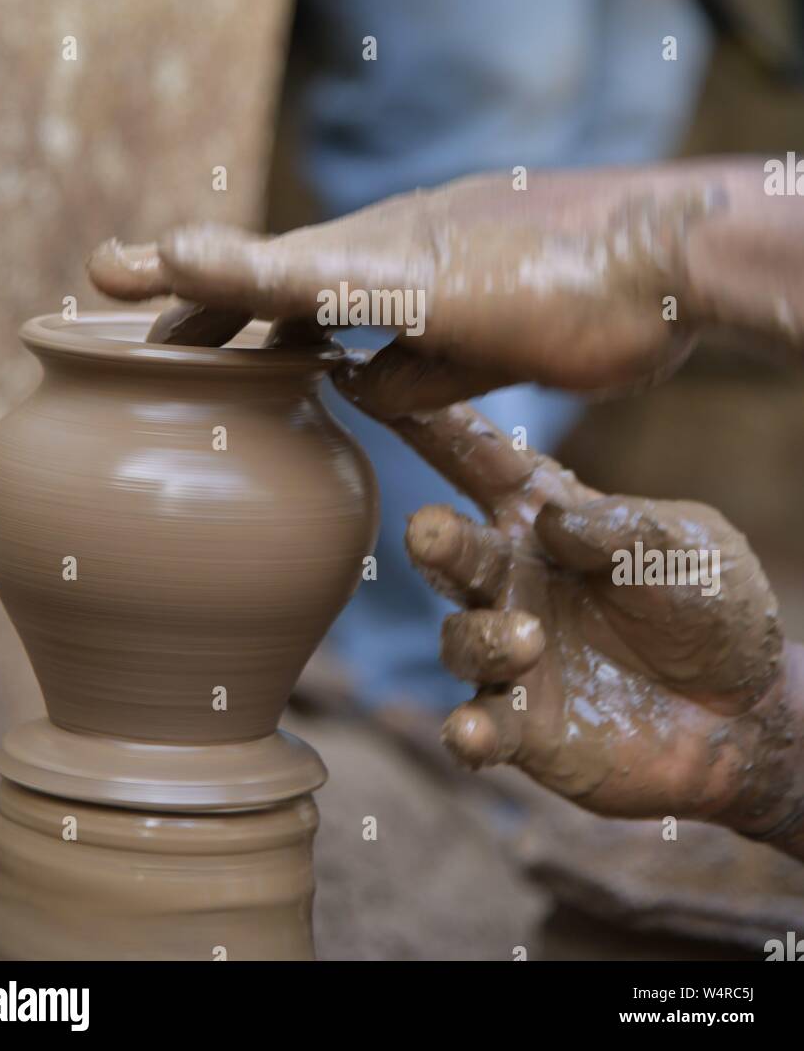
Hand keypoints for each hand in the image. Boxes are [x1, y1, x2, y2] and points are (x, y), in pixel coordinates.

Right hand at [89, 166, 727, 413]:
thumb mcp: (416, 289)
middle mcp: (392, 268)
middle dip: (217, 321)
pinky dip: (371, 372)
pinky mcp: (487, 329)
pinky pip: (408, 357)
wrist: (671, 268)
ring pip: (343, 328)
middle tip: (157, 349)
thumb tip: (219, 290)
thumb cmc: (552, 274)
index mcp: (364, 255)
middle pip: (283, 298)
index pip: (245, 270)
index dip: (174, 276)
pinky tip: (366, 393)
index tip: (104, 275)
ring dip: (291, 349)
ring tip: (247, 377)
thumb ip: (312, 291)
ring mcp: (438, 294)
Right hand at [352, 379, 799, 833]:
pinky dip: (468, 732)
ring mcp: (512, 653)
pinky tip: (471, 733)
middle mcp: (514, 580)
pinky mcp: (522, 727)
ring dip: (484, 637)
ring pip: (462, 638)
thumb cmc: (712, 607)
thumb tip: (552, 521)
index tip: (373, 384)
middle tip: (430, 530)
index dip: (432, 425)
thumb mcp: (689, 550)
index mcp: (548, 519)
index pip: (481, 461)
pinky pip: (478, 728)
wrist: (745, 715)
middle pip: (454, 550)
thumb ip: (626, 530)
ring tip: (527, 640)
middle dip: (436, 538)